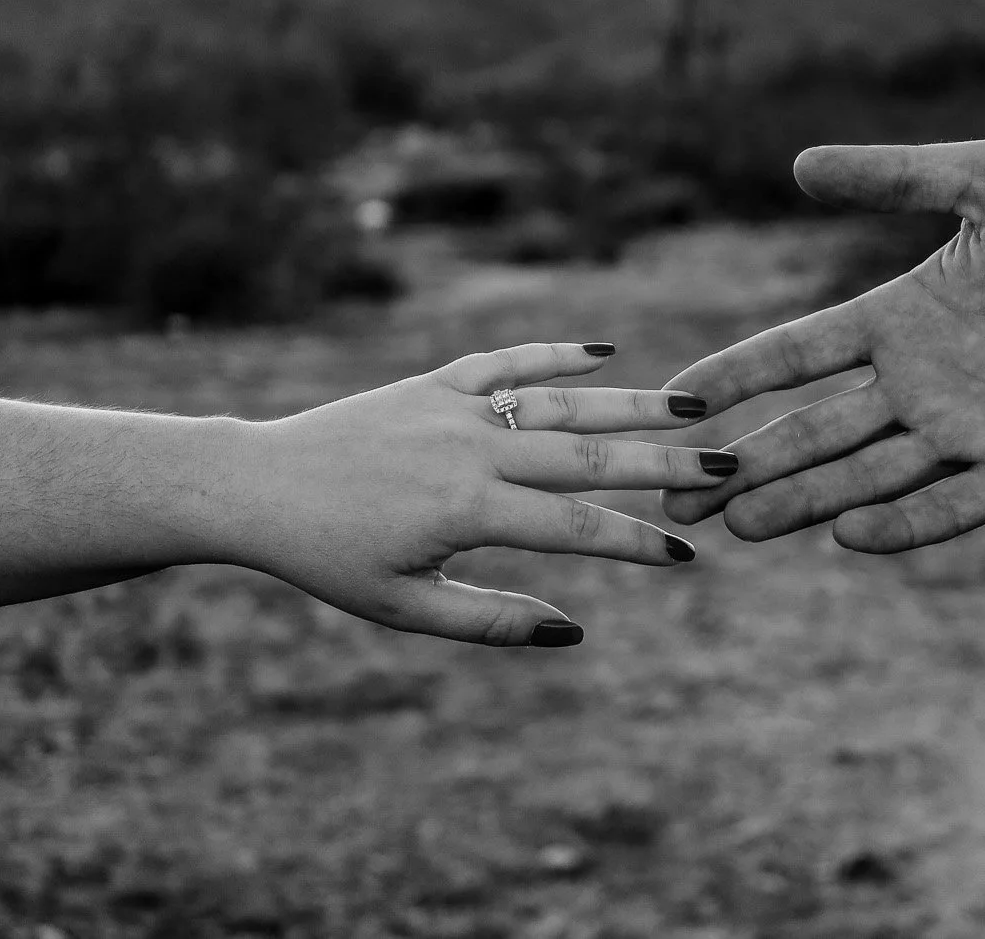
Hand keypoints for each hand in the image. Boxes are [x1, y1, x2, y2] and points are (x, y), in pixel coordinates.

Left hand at [230, 342, 733, 646]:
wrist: (257, 485)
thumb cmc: (327, 559)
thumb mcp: (402, 608)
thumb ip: (490, 623)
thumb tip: (575, 632)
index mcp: (466, 510)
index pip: (577, 526)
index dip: (639, 540)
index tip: (692, 551)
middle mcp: (472, 449)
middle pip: (587, 455)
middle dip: (663, 462)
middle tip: (727, 462)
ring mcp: (455, 408)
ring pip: (560, 401)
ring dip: (629, 403)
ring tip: (691, 403)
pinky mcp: (435, 383)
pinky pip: (506, 362)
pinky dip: (554, 354)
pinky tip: (604, 352)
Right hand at [660, 141, 984, 551]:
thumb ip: (898, 174)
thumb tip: (797, 165)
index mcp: (903, 316)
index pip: (800, 353)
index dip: (737, 375)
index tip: (672, 400)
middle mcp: (923, 383)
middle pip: (817, 430)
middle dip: (750, 462)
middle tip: (685, 495)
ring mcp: (970, 431)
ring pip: (868, 474)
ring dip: (806, 500)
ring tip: (742, 525)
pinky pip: (955, 506)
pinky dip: (905, 525)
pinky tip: (852, 538)